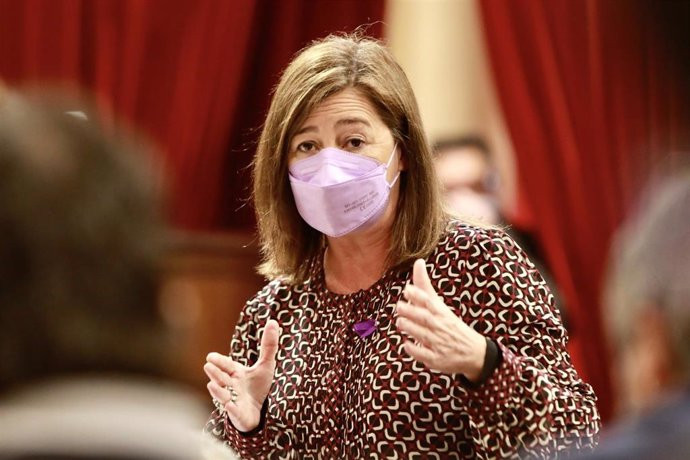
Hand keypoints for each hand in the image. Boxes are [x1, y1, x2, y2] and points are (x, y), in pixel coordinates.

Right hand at [204, 319, 280, 431]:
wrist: (258, 411)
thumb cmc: (257, 387)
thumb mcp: (265, 365)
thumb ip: (268, 345)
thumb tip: (273, 321)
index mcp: (235, 373)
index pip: (226, 365)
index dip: (219, 361)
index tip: (210, 357)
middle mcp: (230, 385)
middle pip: (220, 378)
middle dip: (215, 373)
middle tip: (208, 366)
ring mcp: (232, 400)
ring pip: (222, 395)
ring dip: (218, 391)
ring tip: (213, 384)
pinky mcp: (237, 414)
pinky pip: (233, 412)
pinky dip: (231, 409)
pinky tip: (229, 405)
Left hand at [396, 259, 486, 380]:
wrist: (474, 353)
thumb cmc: (451, 325)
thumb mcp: (440, 305)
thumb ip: (425, 286)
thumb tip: (418, 262)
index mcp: (442, 313)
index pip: (430, 302)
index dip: (418, 295)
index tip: (407, 289)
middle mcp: (441, 327)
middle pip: (425, 318)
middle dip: (411, 312)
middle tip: (399, 306)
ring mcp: (439, 344)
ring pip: (423, 335)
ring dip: (410, 328)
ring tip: (400, 322)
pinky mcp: (436, 359)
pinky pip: (424, 354)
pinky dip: (415, 349)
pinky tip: (406, 343)